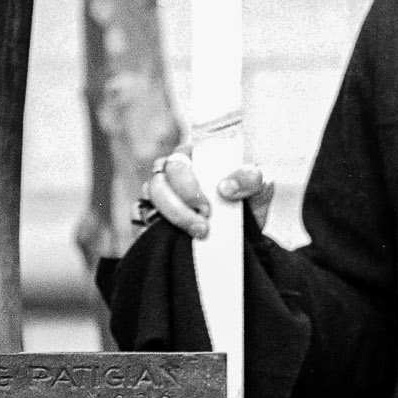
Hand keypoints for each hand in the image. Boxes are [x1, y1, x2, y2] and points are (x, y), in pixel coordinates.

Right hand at [146, 153, 273, 236]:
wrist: (240, 240)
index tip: (208, 204)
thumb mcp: (261, 188)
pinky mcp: (145, 219)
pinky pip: (137, 217)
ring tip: (198, 232)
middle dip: (180, 202)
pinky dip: (151, 226)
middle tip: (205, 219)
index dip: (187, 181)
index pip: (179, 159)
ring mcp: (155, 196)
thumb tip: (225, 188)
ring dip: (173, 215)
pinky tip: (174, 236)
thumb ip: (252, 178)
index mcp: (194, 158)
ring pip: (148, 197)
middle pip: (159, 180)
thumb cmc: (247, 206)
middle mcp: (170, 174)